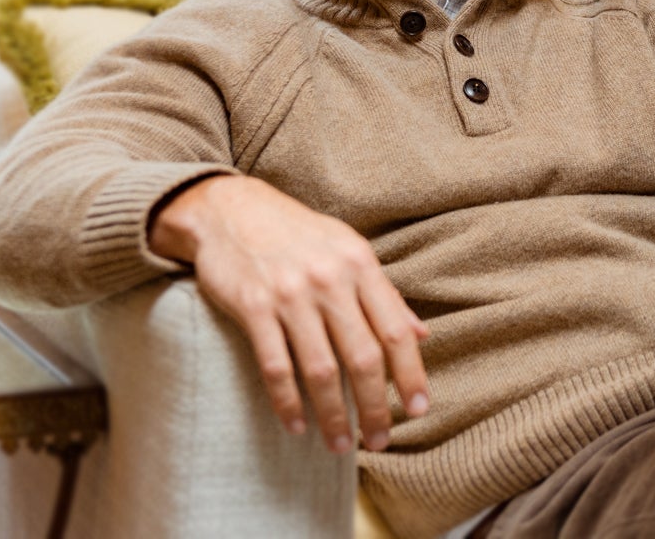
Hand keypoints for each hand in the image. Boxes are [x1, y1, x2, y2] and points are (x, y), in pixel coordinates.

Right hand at [149, 175, 429, 454]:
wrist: (232, 209)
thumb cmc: (298, 234)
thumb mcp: (349, 250)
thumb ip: (384, 294)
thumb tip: (422, 335)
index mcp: (360, 265)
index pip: (396, 330)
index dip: (411, 374)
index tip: (418, 410)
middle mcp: (330, 280)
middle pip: (363, 357)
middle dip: (374, 407)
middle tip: (379, 440)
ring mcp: (290, 294)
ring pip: (321, 369)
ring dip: (333, 415)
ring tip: (341, 445)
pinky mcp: (253, 306)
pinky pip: (276, 366)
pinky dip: (288, 402)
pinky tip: (296, 426)